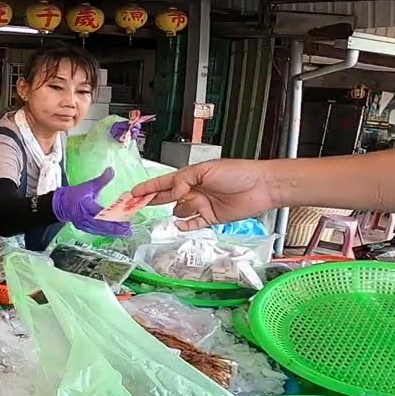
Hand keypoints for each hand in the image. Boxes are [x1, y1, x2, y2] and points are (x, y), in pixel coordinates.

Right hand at [51, 169, 131, 237]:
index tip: (125, 218)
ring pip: (101, 230)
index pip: (102, 214)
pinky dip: (107, 233)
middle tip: (128, 229)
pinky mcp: (85, 228)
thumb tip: (111, 170)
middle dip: (116, 228)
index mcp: (86, 207)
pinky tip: (115, 234)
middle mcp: (85, 219)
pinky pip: (98, 232)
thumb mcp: (88, 186)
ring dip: (113, 232)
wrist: (59, 205)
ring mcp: (85, 225)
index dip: (114, 217)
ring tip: (125, 232)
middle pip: (103, 225)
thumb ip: (101, 180)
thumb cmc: (73, 194)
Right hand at [131, 159, 278, 230]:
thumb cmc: (237, 173)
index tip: (133, 192)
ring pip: (180, 211)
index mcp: (191, 176)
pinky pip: (192, 224)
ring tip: (194, 204)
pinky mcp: (211, 218)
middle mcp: (194, 190)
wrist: (261, 187)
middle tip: (137, 206)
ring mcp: (202, 205)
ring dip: (180, 210)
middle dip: (152, 200)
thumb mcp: (206, 170)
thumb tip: (172, 193)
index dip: (148, 187)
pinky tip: (181, 224)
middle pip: (167, 198)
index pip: (164, 182)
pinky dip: (185, 225)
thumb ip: (184, 181)